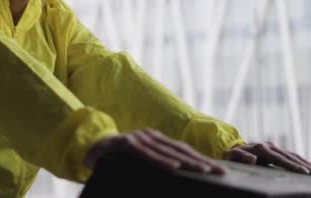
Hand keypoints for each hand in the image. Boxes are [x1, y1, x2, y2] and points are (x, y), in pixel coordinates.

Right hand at [85, 129, 225, 174]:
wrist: (90, 148)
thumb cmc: (118, 158)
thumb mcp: (141, 160)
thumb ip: (157, 162)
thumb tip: (179, 173)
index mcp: (157, 140)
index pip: (184, 150)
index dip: (202, 159)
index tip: (219, 169)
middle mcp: (151, 136)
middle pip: (181, 150)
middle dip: (202, 162)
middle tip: (220, 172)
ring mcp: (139, 138)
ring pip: (168, 152)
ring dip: (187, 162)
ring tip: (204, 171)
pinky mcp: (127, 144)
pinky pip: (147, 154)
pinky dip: (161, 161)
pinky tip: (174, 167)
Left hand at [224, 142, 310, 175]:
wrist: (233, 148)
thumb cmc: (232, 155)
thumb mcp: (232, 156)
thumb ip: (241, 157)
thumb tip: (252, 159)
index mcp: (261, 148)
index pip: (279, 158)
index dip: (292, 165)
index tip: (304, 172)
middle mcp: (270, 146)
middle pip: (290, 156)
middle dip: (306, 165)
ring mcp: (275, 147)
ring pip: (294, 155)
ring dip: (308, 163)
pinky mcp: (277, 151)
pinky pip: (292, 156)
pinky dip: (303, 162)